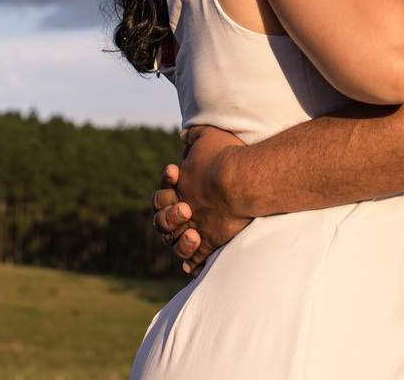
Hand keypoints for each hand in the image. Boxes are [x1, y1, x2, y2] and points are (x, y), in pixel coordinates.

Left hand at [152, 126, 251, 272]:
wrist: (242, 179)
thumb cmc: (225, 156)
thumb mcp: (207, 136)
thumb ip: (194, 136)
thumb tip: (183, 136)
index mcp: (177, 189)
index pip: (161, 196)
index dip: (166, 192)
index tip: (177, 180)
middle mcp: (182, 211)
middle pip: (162, 223)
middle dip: (169, 218)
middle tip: (186, 211)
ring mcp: (195, 228)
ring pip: (175, 243)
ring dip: (181, 243)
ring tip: (194, 237)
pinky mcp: (210, 242)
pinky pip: (196, 259)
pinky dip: (194, 264)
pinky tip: (195, 268)